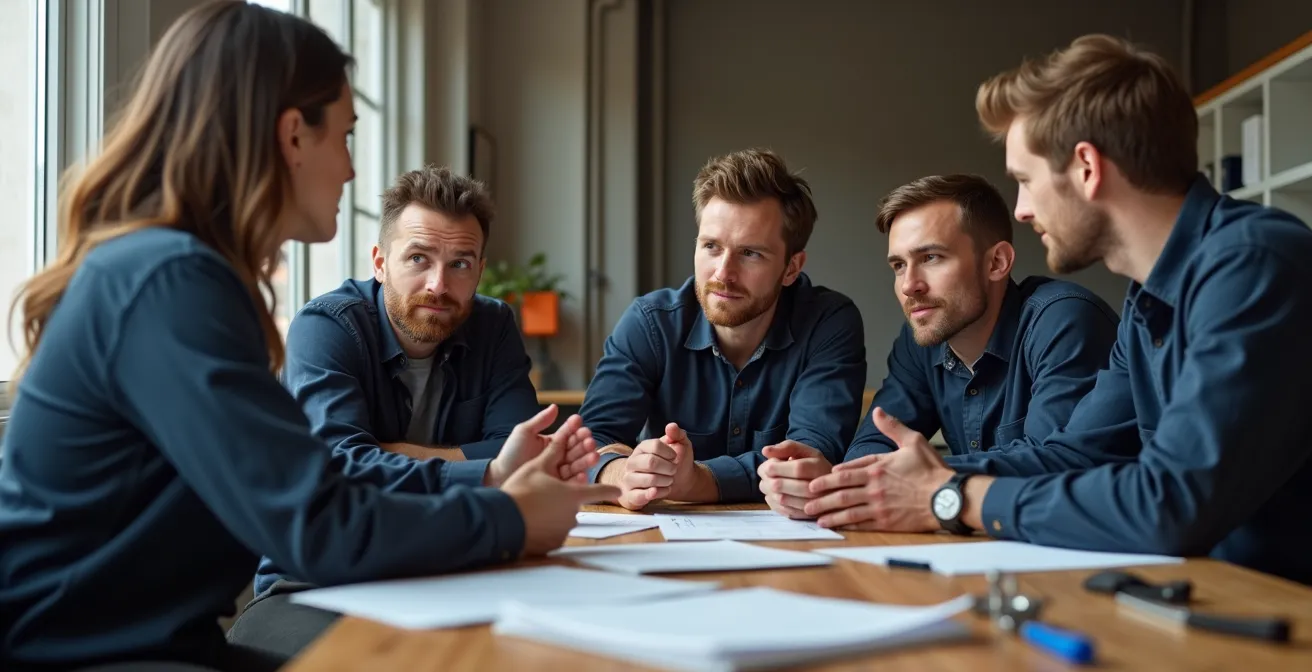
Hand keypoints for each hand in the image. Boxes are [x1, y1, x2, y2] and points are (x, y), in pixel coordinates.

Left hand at [485, 405, 599, 486]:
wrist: (499, 476)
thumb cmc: (511, 453)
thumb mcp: (524, 432)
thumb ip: (540, 420)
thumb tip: (555, 406)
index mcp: (552, 443)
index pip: (568, 434)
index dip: (575, 429)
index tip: (580, 424)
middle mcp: (557, 456)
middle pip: (575, 450)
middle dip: (584, 445)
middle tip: (590, 441)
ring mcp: (558, 472)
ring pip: (576, 465)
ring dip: (586, 461)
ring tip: (593, 456)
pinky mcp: (557, 487)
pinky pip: (570, 484)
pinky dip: (579, 480)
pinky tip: (583, 475)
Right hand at [502, 419, 620, 555]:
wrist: (503, 520)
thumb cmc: (520, 491)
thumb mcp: (536, 467)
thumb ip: (553, 453)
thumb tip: (563, 438)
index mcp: (574, 493)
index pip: (599, 491)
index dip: (609, 490)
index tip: (618, 491)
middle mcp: (573, 513)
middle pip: (573, 504)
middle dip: (562, 500)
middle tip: (542, 495)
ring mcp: (564, 530)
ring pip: (562, 519)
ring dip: (553, 514)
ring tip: (533, 509)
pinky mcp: (553, 544)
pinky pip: (553, 534)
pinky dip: (545, 528)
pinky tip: (531, 523)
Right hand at [609, 423, 693, 509]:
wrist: (678, 483)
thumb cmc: (674, 462)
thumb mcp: (680, 445)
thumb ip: (677, 434)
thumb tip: (671, 426)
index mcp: (642, 448)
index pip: (655, 446)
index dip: (670, 452)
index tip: (675, 457)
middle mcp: (632, 462)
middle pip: (651, 462)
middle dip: (669, 468)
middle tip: (674, 470)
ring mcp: (629, 479)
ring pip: (649, 480)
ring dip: (665, 481)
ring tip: (669, 480)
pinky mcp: (631, 495)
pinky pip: (642, 496)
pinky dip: (658, 493)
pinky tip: (664, 490)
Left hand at [756, 441, 831, 518]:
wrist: (831, 488)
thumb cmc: (814, 466)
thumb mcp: (805, 451)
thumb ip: (787, 447)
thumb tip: (765, 451)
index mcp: (817, 467)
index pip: (793, 469)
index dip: (774, 467)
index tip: (768, 466)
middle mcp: (817, 488)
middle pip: (781, 485)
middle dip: (767, 479)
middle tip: (765, 476)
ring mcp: (812, 504)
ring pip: (780, 499)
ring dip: (768, 491)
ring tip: (769, 484)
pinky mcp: (805, 516)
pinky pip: (783, 510)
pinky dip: (773, 502)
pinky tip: (774, 494)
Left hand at [803, 407, 952, 530]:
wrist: (948, 497)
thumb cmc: (931, 469)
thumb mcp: (913, 441)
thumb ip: (892, 427)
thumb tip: (877, 411)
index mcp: (878, 467)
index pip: (846, 471)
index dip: (829, 477)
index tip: (816, 480)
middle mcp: (874, 487)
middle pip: (840, 491)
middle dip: (820, 495)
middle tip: (805, 497)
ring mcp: (879, 505)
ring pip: (846, 509)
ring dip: (827, 512)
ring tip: (812, 514)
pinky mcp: (886, 521)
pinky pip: (860, 523)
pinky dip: (844, 525)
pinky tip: (833, 526)